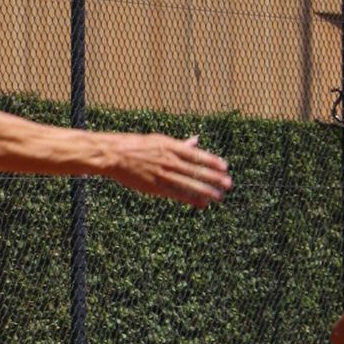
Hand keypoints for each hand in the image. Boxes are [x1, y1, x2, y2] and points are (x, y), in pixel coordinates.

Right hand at [103, 131, 230, 207]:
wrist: (114, 155)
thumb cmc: (136, 146)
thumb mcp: (159, 140)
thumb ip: (179, 144)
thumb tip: (196, 141)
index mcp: (170, 146)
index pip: (196, 155)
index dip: (212, 161)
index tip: (225, 167)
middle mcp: (168, 160)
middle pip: (196, 170)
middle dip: (214, 178)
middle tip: (228, 184)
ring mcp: (162, 174)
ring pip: (189, 184)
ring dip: (206, 191)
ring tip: (219, 196)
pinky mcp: (155, 186)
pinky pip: (176, 194)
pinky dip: (190, 199)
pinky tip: (202, 203)